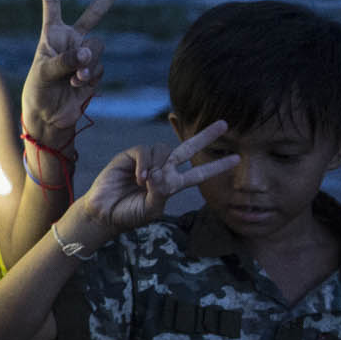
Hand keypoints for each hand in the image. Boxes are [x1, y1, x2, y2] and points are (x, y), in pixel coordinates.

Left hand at [22, 0, 130, 141]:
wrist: (49, 116)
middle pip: (96, 11)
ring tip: (73, 77)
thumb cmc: (38, 91)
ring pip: (98, 47)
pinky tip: (77, 85)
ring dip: (87, 62)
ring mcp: (86, 55)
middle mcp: (72, 39)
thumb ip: (65, 60)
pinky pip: (99, 68)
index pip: (53, 3)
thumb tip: (88, 52)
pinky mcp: (95, 72)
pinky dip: (90, 76)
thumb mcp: (44, 73)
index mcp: (53, 33)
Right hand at [72, 121, 237, 238]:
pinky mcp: (130, 156)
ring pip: (163, 149)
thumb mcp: (151, 209)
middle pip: (188, 149)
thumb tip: (161, 173)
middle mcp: (163, 169)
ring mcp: (147, 161)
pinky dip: (145, 164)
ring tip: (145, 183)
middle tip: (224, 125)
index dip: (216, 167)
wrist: (104, 213)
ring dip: (158, 166)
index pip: (198, 173)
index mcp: (172, 185)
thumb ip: (161, 192)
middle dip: (205, 136)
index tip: (236, 159)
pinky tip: (140, 177)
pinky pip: (145, 151)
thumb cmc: (129, 214)